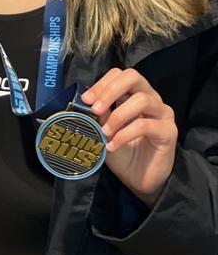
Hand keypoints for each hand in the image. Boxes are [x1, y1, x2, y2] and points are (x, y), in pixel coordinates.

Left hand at [81, 68, 177, 205]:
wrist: (138, 180)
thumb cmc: (122, 152)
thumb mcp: (105, 128)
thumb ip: (100, 113)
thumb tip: (87, 101)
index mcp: (134, 94)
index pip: (120, 74)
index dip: (102, 83)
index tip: (86, 100)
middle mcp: (151, 98)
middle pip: (133, 76)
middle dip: (110, 90)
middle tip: (95, 109)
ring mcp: (162, 113)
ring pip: (141, 99)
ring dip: (117, 116)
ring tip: (104, 132)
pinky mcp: (168, 131)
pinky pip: (145, 125)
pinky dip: (124, 135)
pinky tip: (113, 146)